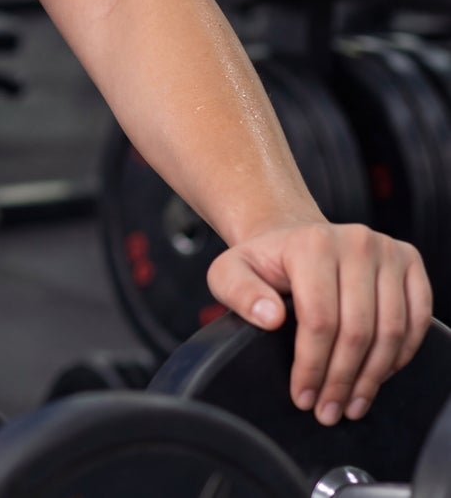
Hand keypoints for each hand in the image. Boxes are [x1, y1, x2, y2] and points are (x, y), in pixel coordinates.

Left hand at [207, 221, 431, 424]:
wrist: (297, 239)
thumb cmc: (268, 261)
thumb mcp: (232, 271)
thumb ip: (239, 292)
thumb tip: (269, 316)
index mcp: (311, 243)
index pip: (319, 319)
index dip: (313, 365)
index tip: (304, 395)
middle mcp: (355, 242)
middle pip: (358, 330)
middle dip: (342, 380)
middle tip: (329, 409)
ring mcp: (386, 251)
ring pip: (391, 331)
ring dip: (373, 377)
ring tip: (352, 402)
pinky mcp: (410, 261)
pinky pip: (417, 320)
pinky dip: (400, 355)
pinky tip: (379, 374)